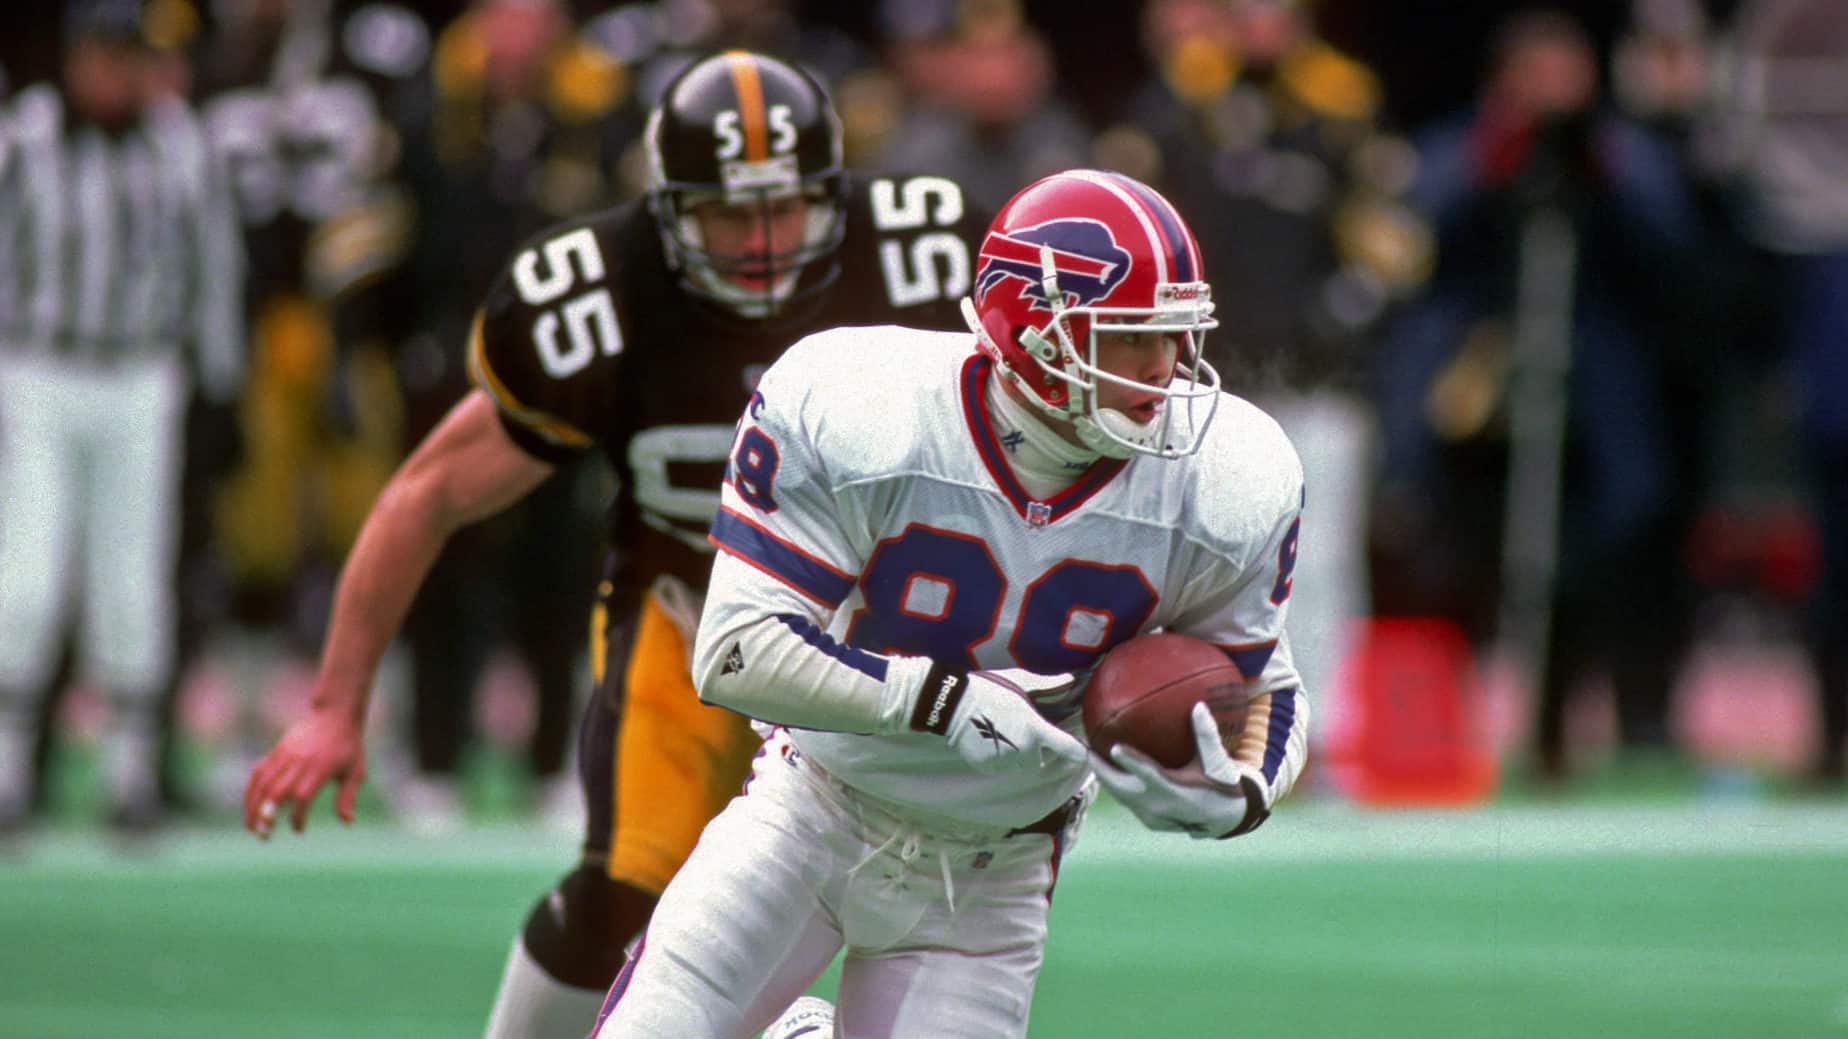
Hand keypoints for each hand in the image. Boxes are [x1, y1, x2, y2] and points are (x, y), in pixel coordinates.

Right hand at [243, 709, 367, 838]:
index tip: (298, 829)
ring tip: (251, 827)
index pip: (302, 796)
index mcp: (320, 768)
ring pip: (262, 783)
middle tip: (264, 836)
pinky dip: (251, 789)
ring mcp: (285, 755)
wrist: (335, 715)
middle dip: (267, 815)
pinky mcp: (277, 751)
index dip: (297, 816)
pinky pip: (259, 771)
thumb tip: (347, 822)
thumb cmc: (349, 746)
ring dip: (253, 806)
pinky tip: (249, 806)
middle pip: (276, 791)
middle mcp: (300, 762)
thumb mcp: (355, 771)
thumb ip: (347, 796)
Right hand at [910, 665, 1088, 773]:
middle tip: (1016, 730)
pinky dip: (996, 758)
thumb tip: (1070, 679)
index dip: (1079, 753)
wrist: (953, 704)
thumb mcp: (1019, 681)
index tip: (1085, 755)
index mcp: (1036, 729)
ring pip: (1018, 765)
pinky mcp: (988, 766)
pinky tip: (986, 740)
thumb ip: (1047, 685)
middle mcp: (1024, 749)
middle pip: (1038, 760)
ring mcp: (1005, 760)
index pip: (1067, 748)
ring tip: (999, 733)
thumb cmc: (989, 688)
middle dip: (1032, 750)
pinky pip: (998, 767)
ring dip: (1014, 756)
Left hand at [1092, 702, 1272, 838]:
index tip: (1114, 747)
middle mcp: (1159, 806)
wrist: (1225, 819)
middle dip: (1101, 769)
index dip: (1130, 761)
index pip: (1149, 774)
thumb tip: (1197, 705)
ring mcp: (1152, 817)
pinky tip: (1109, 772)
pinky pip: (1127, 802)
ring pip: (1120, 796)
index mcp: (1175, 790)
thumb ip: (1206, 734)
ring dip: (1105, 778)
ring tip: (1090, 756)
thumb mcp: (1217, 761)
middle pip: (1120, 787)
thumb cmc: (1221, 784)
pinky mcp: (1150, 822)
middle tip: (1086, 748)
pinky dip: (1117, 787)